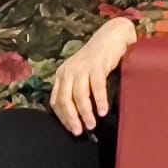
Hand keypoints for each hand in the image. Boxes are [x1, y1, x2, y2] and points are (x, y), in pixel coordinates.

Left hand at [50, 17, 136, 135]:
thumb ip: (76, 89)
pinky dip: (99, 101)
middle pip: (64, 99)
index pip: (56, 100)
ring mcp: (82, 68)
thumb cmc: (98, 58)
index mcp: (62, 74)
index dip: (62, 117)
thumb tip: (78, 114)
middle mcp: (68, 71)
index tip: (71, 128)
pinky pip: (96, 87)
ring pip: (79, 95)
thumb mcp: (81, 73)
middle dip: (71, 118)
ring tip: (91, 125)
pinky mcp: (96, 65)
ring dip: (85, 112)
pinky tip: (103, 111)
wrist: (111, 36)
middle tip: (79, 131)